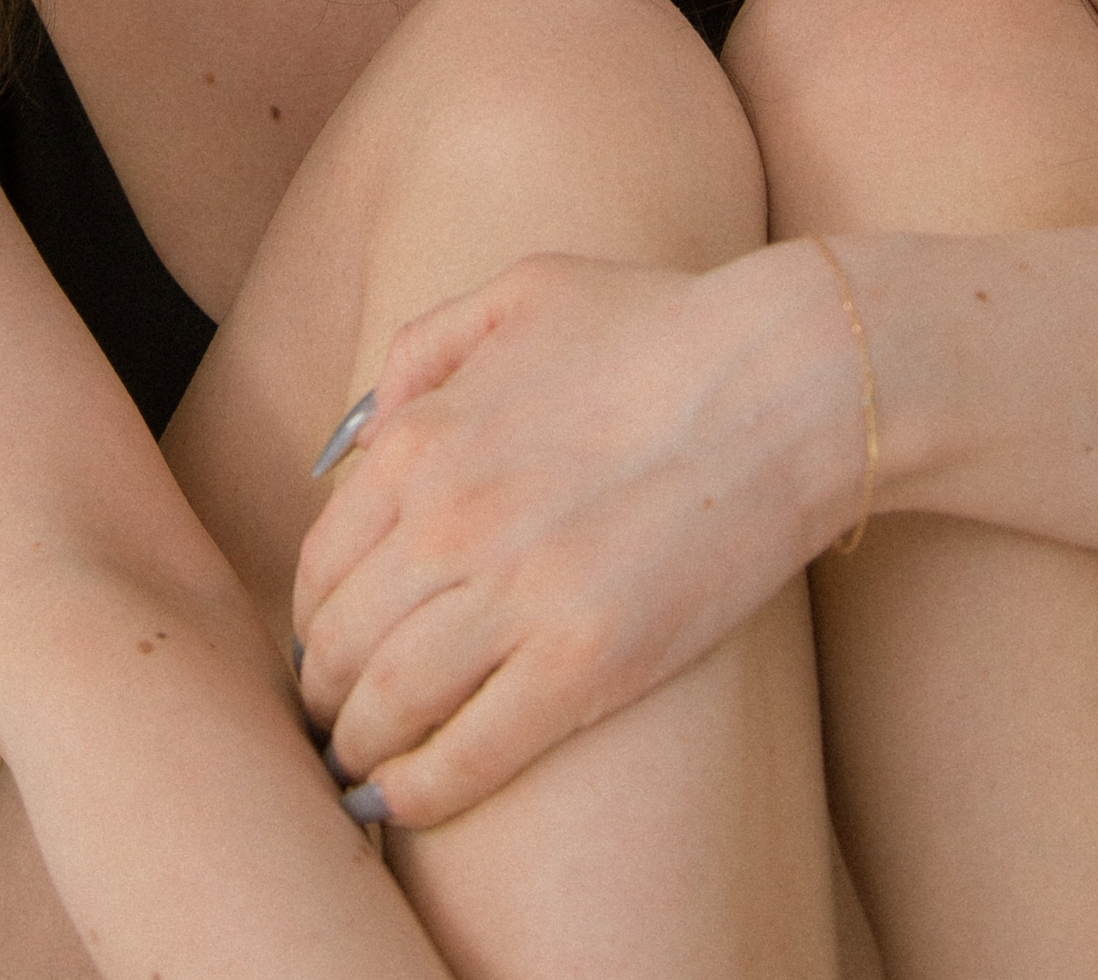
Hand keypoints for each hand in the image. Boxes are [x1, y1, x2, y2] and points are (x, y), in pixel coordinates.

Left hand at [291, 244, 858, 828]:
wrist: (787, 378)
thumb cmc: (662, 326)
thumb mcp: (520, 292)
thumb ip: (426, 347)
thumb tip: (362, 431)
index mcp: (420, 438)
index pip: (322, 560)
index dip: (310, 617)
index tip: (321, 646)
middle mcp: (446, 520)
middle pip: (338, 639)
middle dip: (320, 690)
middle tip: (330, 717)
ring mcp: (514, 596)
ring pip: (387, 702)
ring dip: (355, 746)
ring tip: (358, 765)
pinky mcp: (585, 662)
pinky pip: (469, 751)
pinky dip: (418, 791)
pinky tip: (400, 805)